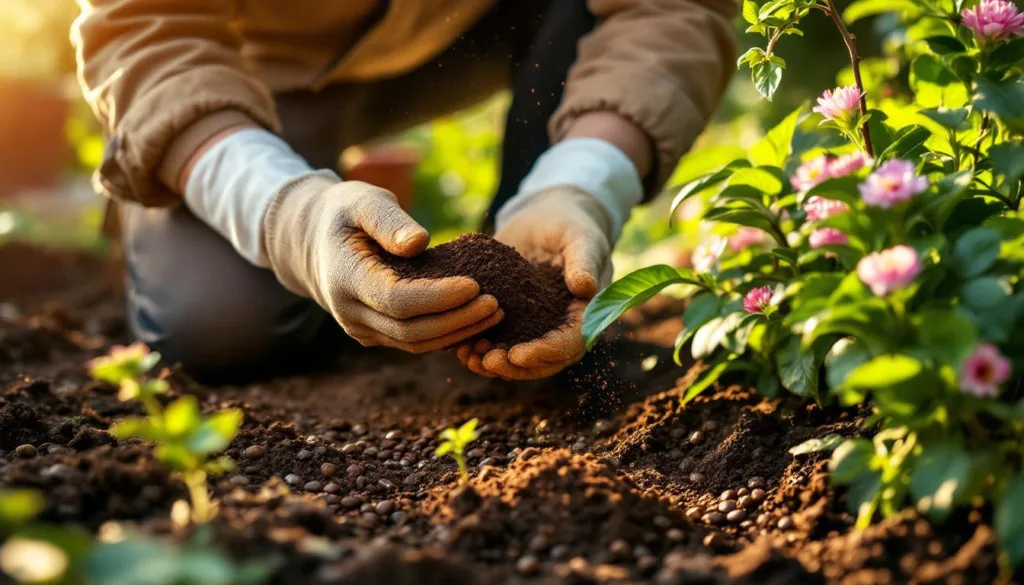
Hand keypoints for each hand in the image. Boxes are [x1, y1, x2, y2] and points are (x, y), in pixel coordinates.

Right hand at [263, 175, 502, 352]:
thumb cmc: (346, 213)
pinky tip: (476, 320)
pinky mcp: (375, 335)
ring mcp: (361, 329)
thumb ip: (389, 221)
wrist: (314, 241)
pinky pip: (414, 342)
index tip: (476, 285)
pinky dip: (446, 334)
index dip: (438, 298)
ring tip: (495, 314)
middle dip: (457, 320)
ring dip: (457, 333)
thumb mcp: (364, 202)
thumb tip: (419, 242)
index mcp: (345, 277)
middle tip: (496, 304)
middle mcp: (350, 312)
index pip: (397, 299)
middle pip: (410, 330)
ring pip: (414, 343)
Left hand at [455, 186, 613, 378]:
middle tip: (488, 361)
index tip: (519, 354)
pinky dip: (478, 348)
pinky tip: (458, 348)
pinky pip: (495, 340)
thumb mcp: (581, 237)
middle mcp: (558, 327)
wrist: (543, 216)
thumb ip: (584, 261)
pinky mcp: (508, 318)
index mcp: (583, 313)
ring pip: (516, 357)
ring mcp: (532, 326)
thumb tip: (586, 288)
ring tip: (469, 358)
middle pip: (542, 361)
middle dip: (515, 366)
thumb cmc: (570, 224)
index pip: (571, 343)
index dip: (546, 352)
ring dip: (494, 364)